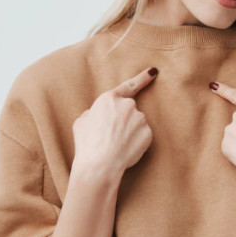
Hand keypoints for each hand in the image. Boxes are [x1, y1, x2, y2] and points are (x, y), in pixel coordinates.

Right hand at [71, 67, 158, 186]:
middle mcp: (127, 105)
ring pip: (136, 124)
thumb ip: (93, 113)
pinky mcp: (148, 132)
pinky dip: (136, 142)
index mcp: (109, 99)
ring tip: (115, 145)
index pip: (129, 86)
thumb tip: (97, 114)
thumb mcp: (81, 122)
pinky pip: (143, 135)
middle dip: (123, 121)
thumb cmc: (87, 144)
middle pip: (129, 110)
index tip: (153, 72)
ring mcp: (140, 118)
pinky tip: (126, 149)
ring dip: (129, 132)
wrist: (100, 164)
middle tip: (111, 136)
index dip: (142, 78)